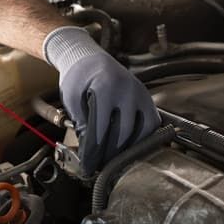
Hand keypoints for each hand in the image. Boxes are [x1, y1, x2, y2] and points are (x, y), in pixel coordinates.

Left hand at [44, 26, 158, 173]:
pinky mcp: (147, 97)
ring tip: (115, 159)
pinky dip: (144, 137)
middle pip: (124, 132)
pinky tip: (130, 146)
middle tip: (101, 165)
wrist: (89, 58)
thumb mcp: (71, 96)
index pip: (102, 127)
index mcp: (106, 87)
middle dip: (112, 153)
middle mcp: (128, 90)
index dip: (95, 150)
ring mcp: (141, 93)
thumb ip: (80, 121)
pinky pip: (152, 123)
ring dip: (130, 148)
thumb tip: (89, 149)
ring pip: (143, 130)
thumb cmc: (78, 76)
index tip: (89, 164)